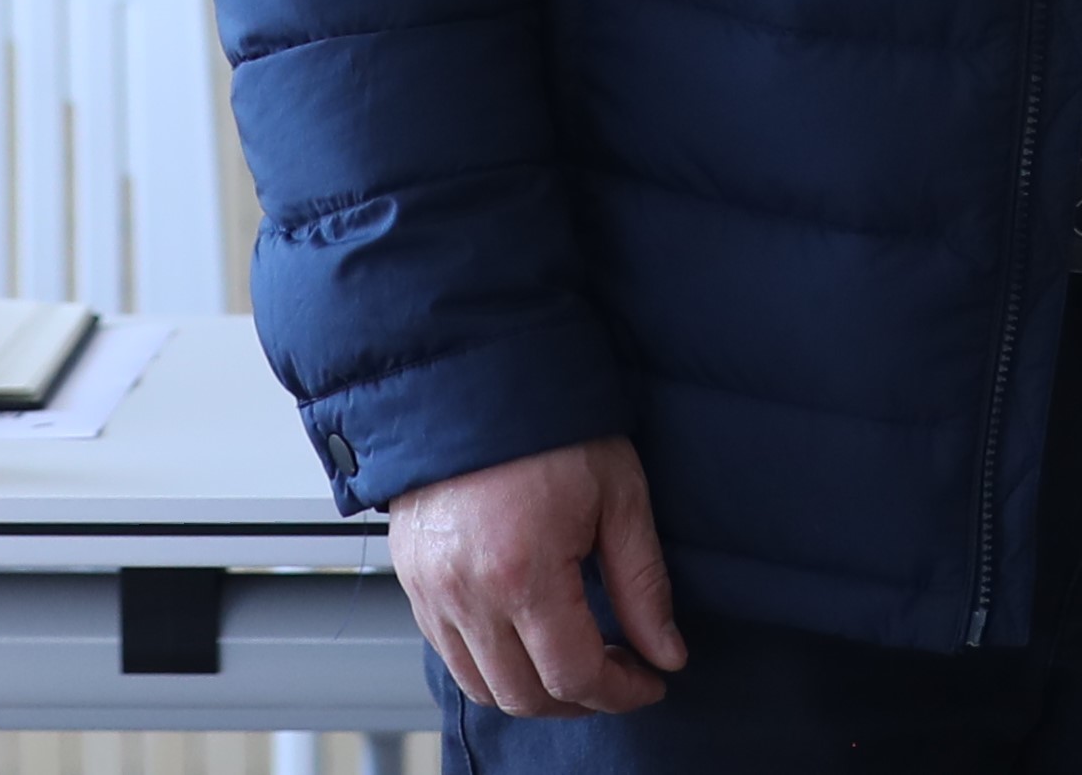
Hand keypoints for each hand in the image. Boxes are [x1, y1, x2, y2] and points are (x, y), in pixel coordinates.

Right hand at [389, 436, 687, 718]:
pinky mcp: (414, 585)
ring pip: (483, 688)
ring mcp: (431, 595)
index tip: (652, 682)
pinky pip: (452, 656)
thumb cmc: (552, 427)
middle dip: (581, 700)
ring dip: (536, 692)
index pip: (574, 674)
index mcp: (522, 573)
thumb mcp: (619, 495)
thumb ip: (643, 583)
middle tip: (622, 675)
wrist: (477, 380)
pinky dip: (494, 668)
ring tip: (581, 664)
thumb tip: (667, 651)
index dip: (621, 691)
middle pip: (525, 696)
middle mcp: (466, 596)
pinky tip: (531, 642)